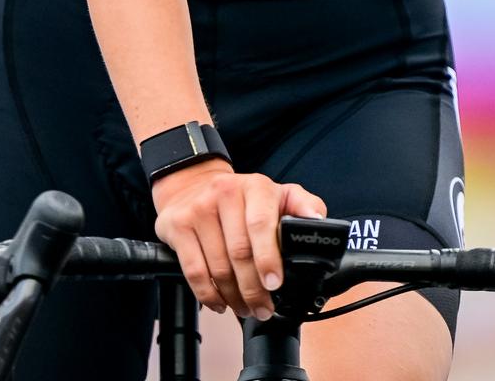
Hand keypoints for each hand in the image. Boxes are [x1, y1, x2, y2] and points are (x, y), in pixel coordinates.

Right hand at [150, 160, 326, 319]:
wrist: (192, 185)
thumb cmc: (241, 198)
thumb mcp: (277, 194)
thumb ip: (303, 206)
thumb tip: (317, 221)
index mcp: (256, 187)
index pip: (261, 224)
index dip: (268, 258)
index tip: (275, 283)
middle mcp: (225, 193)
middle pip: (239, 252)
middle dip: (254, 289)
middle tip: (264, 308)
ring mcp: (198, 209)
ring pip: (218, 267)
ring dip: (234, 297)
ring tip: (245, 308)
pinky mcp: (177, 227)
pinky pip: (194, 270)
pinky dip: (208, 294)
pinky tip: (220, 302)